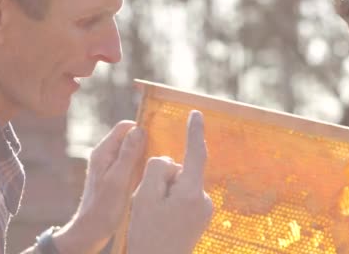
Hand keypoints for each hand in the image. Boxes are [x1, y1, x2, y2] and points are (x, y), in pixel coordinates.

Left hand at [53, 121, 146, 253]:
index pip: (125, 127)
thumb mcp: (119, 180)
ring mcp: (109, 166)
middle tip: (160, 156)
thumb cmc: (104, 207)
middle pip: (129, 138)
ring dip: (144, 156)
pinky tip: (149, 178)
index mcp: (103, 151)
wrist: (91, 230)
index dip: (142, 129)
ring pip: (131, 151)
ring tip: (156, 168)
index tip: (158, 140)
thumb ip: (128, 154)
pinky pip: (131, 164)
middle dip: (146, 143)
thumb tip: (139, 130)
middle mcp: (105, 155)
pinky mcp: (115, 176)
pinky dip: (141, 167)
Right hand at [128, 110, 213, 253]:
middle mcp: (204, 200)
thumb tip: (170, 162)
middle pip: (180, 171)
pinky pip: (182, 198)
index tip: (195, 114)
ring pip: (179, 185)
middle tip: (148, 206)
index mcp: (192, 192)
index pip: (196, 153)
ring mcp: (204, 211)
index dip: (194, 132)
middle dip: (162, 179)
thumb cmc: (147, 235)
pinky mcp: (200, 218)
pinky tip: (161, 222)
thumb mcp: (145, 196)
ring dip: (164, 192)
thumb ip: (157, 169)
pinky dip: (169, 202)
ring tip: (153, 218)